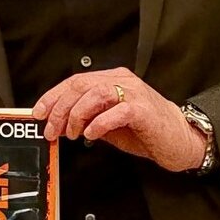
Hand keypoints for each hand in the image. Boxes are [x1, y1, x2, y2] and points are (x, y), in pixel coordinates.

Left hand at [32, 67, 206, 172]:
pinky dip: (99, 122)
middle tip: (51, 128)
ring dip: (77, 115)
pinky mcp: (144, 110)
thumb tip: (59, 123)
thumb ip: (88, 118)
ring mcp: (134, 94)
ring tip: (72, 133)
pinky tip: (91, 134)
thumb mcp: (109, 123)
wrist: (180, 139)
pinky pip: (117, 111)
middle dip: (60, 108)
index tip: (39, 113)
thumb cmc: (146, 131)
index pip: (76, 81)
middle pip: (81, 85)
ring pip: (95, 94)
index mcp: (113, 80)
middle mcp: (123, 81)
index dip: (53, 96)